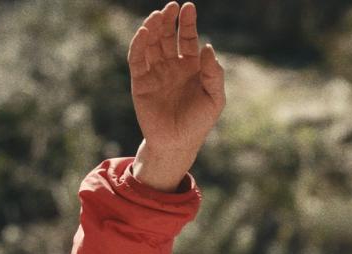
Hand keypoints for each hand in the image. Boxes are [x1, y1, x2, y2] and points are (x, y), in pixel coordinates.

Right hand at [127, 2, 224, 190]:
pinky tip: (144, 32)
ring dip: (153, 28)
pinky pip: (137, 58)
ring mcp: (155, 72)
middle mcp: (172, 66)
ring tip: (157, 16)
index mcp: (191, 67)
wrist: (178, 143)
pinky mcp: (139, 81)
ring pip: (151, 43)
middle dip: (169, 21)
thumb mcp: (215, 98)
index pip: (187, 39)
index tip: (188, 7)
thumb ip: (214, 73)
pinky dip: (139, 44)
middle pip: (168, 37)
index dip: (188, 23)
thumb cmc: (199, 122)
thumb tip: (208, 47)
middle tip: (171, 7)